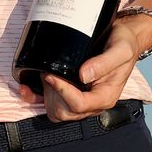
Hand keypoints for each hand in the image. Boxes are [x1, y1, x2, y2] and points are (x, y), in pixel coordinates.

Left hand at [17, 20, 145, 121]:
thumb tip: (83, 75)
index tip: (52, 74)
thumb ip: (104, 63)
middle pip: (64, 112)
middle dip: (53, 93)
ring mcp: (81, 99)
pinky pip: (49, 105)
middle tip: (49, 71)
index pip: (79, 105)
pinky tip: (27, 88)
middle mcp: (92, 102)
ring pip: (55, 111)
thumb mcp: (120, 50)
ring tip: (46, 74)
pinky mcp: (70, 93)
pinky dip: (35, 98)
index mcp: (105, 96)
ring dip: (45, 95)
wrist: (123, 39)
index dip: (63, 91)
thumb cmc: (123, 44)